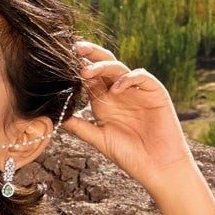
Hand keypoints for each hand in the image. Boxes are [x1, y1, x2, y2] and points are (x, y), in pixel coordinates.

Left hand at [58, 43, 214, 214]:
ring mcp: (137, 90)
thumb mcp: (100, 139)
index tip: (61, 62)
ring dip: (102, 66)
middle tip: (75, 48)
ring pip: (119, 68)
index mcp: (104, 101)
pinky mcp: (155, 92)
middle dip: (90, 55)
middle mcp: (119, 92)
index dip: (77, 69)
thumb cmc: (130, 155)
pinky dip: (128, 79)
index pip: (89, 78)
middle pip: (103, 65)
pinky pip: (141, 77)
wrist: (157, 166)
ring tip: (86, 72)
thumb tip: (57, 116)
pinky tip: (116, 89)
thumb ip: (81, 127)